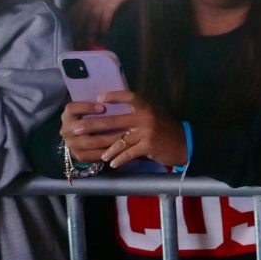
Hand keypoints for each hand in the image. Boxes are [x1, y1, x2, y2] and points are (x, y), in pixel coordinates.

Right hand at [62, 101, 119, 163]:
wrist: (89, 138)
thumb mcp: (95, 109)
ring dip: (107, 139)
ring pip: (89, 142)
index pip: (72, 108)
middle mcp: (66, 129)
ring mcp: (70, 143)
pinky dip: (105, 151)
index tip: (103, 107)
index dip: (86, 107)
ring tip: (123, 136)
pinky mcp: (78, 155)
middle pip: (81, 126)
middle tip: (120, 124)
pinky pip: (91, 155)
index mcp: (68, 115)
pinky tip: (118, 148)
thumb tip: (111, 96)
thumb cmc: (97, 118)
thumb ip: (100, 104)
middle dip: (101, 125)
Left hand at [66, 91, 186, 168]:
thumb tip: (115, 111)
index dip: (113, 96)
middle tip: (75, 130)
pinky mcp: (148, 146)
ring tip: (100, 155)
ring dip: (107, 149)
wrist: (185, 144)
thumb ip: (139, 113)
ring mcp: (146, 132)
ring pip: (119, 140)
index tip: (98, 97)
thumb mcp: (155, 115)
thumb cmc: (167, 130)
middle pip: (113, 120)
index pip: (129, 96)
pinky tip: (112, 163)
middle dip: (92, 126)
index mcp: (147, 107)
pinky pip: (128, 153)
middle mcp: (145, 117)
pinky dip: (119, 159)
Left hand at [69, 0, 138, 46]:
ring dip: (90, 31)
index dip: (68, 30)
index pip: (71, 16)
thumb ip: (94, 15)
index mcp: (85, 0)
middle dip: (76, 33)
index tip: (66, 44)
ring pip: (92, 16)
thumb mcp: (101, 2)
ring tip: (89, 44)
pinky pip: (107, 11)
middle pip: (79, 18)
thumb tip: (90, 34)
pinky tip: (105, 33)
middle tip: (75, 49)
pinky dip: (105, 22)